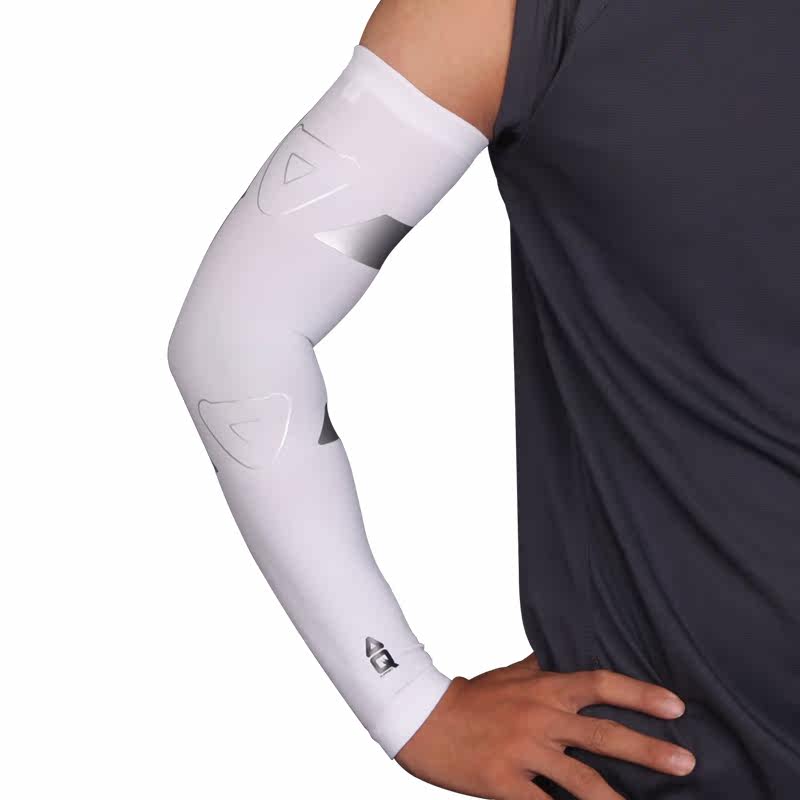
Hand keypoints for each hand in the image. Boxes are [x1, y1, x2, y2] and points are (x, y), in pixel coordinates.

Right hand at [395, 654, 694, 799]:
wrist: (421, 715)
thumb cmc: (470, 696)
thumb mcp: (511, 675)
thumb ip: (543, 670)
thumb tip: (569, 659)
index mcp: (544, 688)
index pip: (600, 685)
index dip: (640, 695)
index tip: (676, 706)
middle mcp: (540, 717)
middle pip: (603, 733)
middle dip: (648, 749)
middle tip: (687, 762)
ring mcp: (523, 750)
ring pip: (581, 779)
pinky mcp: (504, 782)